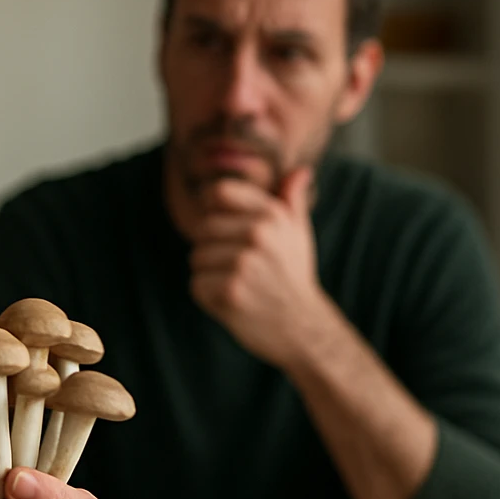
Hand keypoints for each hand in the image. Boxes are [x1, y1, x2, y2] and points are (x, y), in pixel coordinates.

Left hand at [189, 168, 335, 368]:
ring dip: (209, 275)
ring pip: (196, 258)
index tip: (225, 230)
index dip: (213, 210)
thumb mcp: (298, 235)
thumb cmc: (293, 277)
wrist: (303, 328)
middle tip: (239, 269)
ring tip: (238, 285)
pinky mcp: (230, 292)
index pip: (218, 193)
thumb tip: (300, 171)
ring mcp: (244, 264)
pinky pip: (196, 285)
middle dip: (212, 250)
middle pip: (201, 229)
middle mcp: (258, 236)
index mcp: (271, 216)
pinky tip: (232, 301)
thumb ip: (292, 201)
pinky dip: (208, 297)